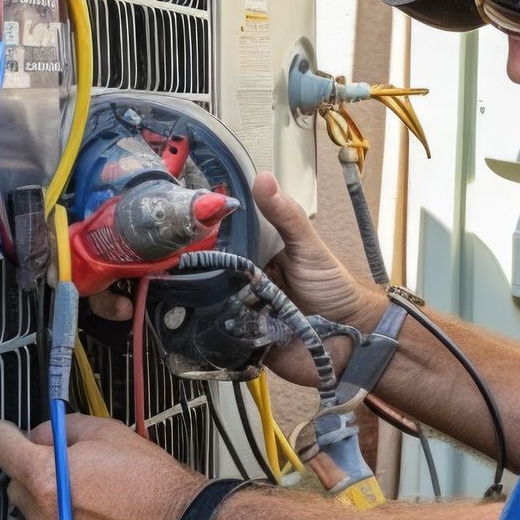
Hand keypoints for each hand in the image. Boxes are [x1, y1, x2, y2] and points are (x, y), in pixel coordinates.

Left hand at [0, 414, 205, 519]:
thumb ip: (64, 430)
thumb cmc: (154, 484)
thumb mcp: (110, 433)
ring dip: (50, 504)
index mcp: (46, 477)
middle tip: (69, 467)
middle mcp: (43, 517)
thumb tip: (42, 437)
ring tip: (93, 499)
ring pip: (33, 516)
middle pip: (14, 484)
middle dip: (33, 472)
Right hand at [85, 171, 384, 387]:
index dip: (200, 237)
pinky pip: (218, 337)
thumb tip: (263, 177)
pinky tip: (196, 325)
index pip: (221, 243)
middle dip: (192, 272)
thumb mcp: (308, 246)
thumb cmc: (334, 288)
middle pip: (208, 275)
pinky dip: (209, 332)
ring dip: (199, 303)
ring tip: (178, 294)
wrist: (352, 339)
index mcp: (256, 255)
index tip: (174, 226)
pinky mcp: (242, 341)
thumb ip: (286, 216)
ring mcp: (241, 313)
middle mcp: (244, 282)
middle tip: (166, 264)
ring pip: (207, 306)